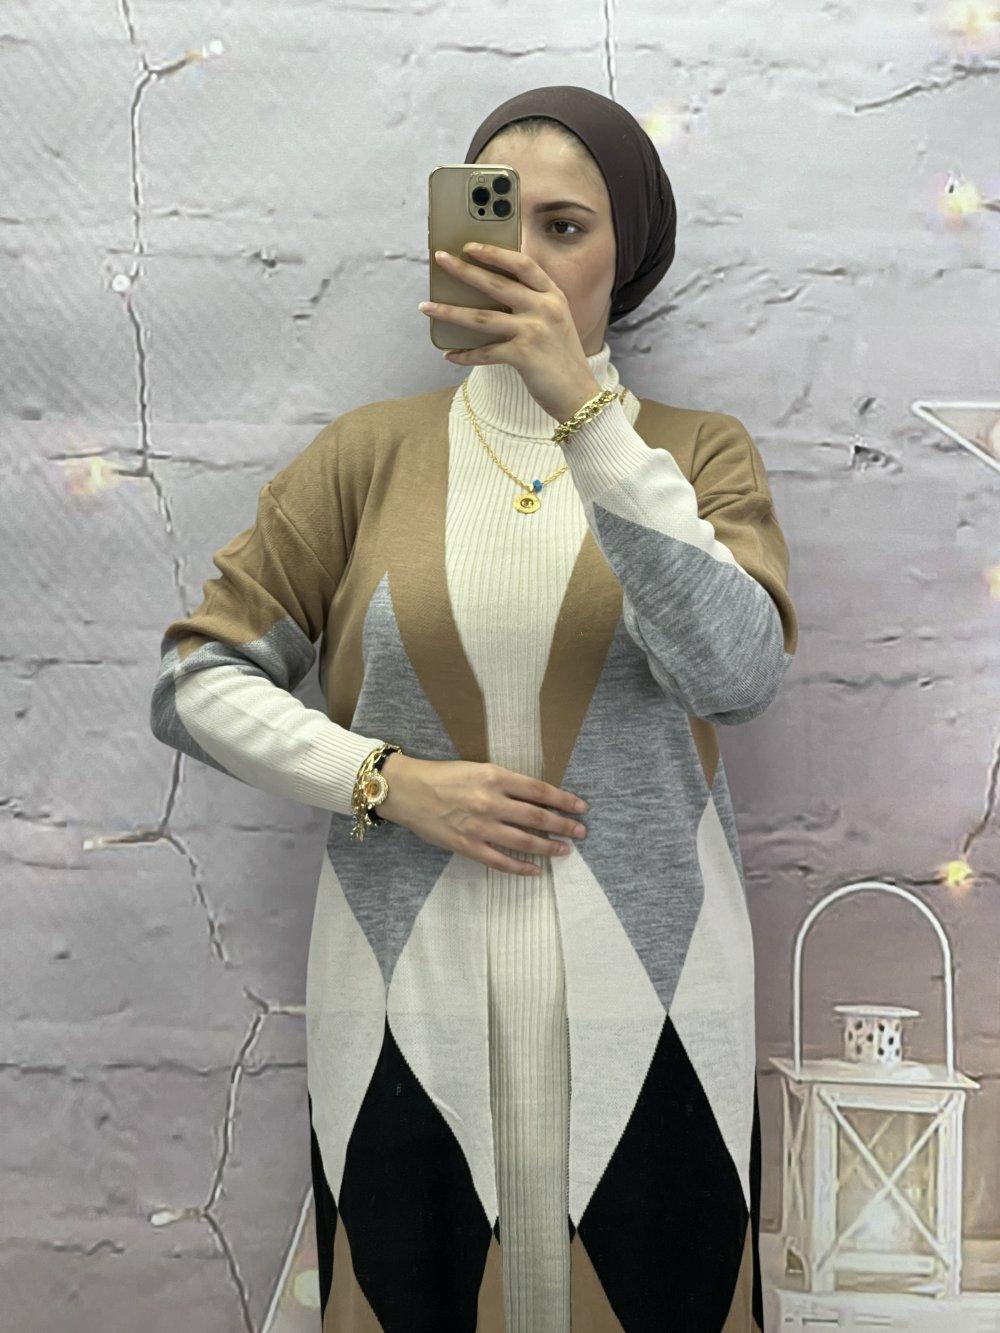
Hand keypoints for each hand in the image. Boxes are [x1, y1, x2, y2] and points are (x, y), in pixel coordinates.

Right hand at [378, 752, 588, 876]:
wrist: (407, 791)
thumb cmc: (442, 776)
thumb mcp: (478, 768)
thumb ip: (504, 781)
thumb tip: (535, 796)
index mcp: (494, 776)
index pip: (539, 790)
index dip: (563, 800)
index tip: (581, 806)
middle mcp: (490, 801)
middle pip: (537, 816)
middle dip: (564, 825)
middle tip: (582, 831)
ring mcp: (480, 826)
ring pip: (524, 840)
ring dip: (548, 846)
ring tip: (565, 850)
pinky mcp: (467, 845)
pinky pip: (500, 861)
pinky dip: (520, 867)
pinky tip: (536, 870)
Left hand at [418, 242, 602, 424]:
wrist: (580, 395)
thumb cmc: (562, 359)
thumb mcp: (555, 323)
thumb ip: (533, 305)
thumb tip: (488, 296)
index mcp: (553, 296)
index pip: (522, 264)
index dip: (495, 253)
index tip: (471, 246)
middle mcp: (545, 308)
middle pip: (496, 283)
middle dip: (464, 270)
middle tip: (440, 259)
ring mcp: (534, 331)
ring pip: (482, 317)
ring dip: (450, 312)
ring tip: (426, 306)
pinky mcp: (523, 356)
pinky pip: (485, 353)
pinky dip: (465, 355)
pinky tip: (450, 355)